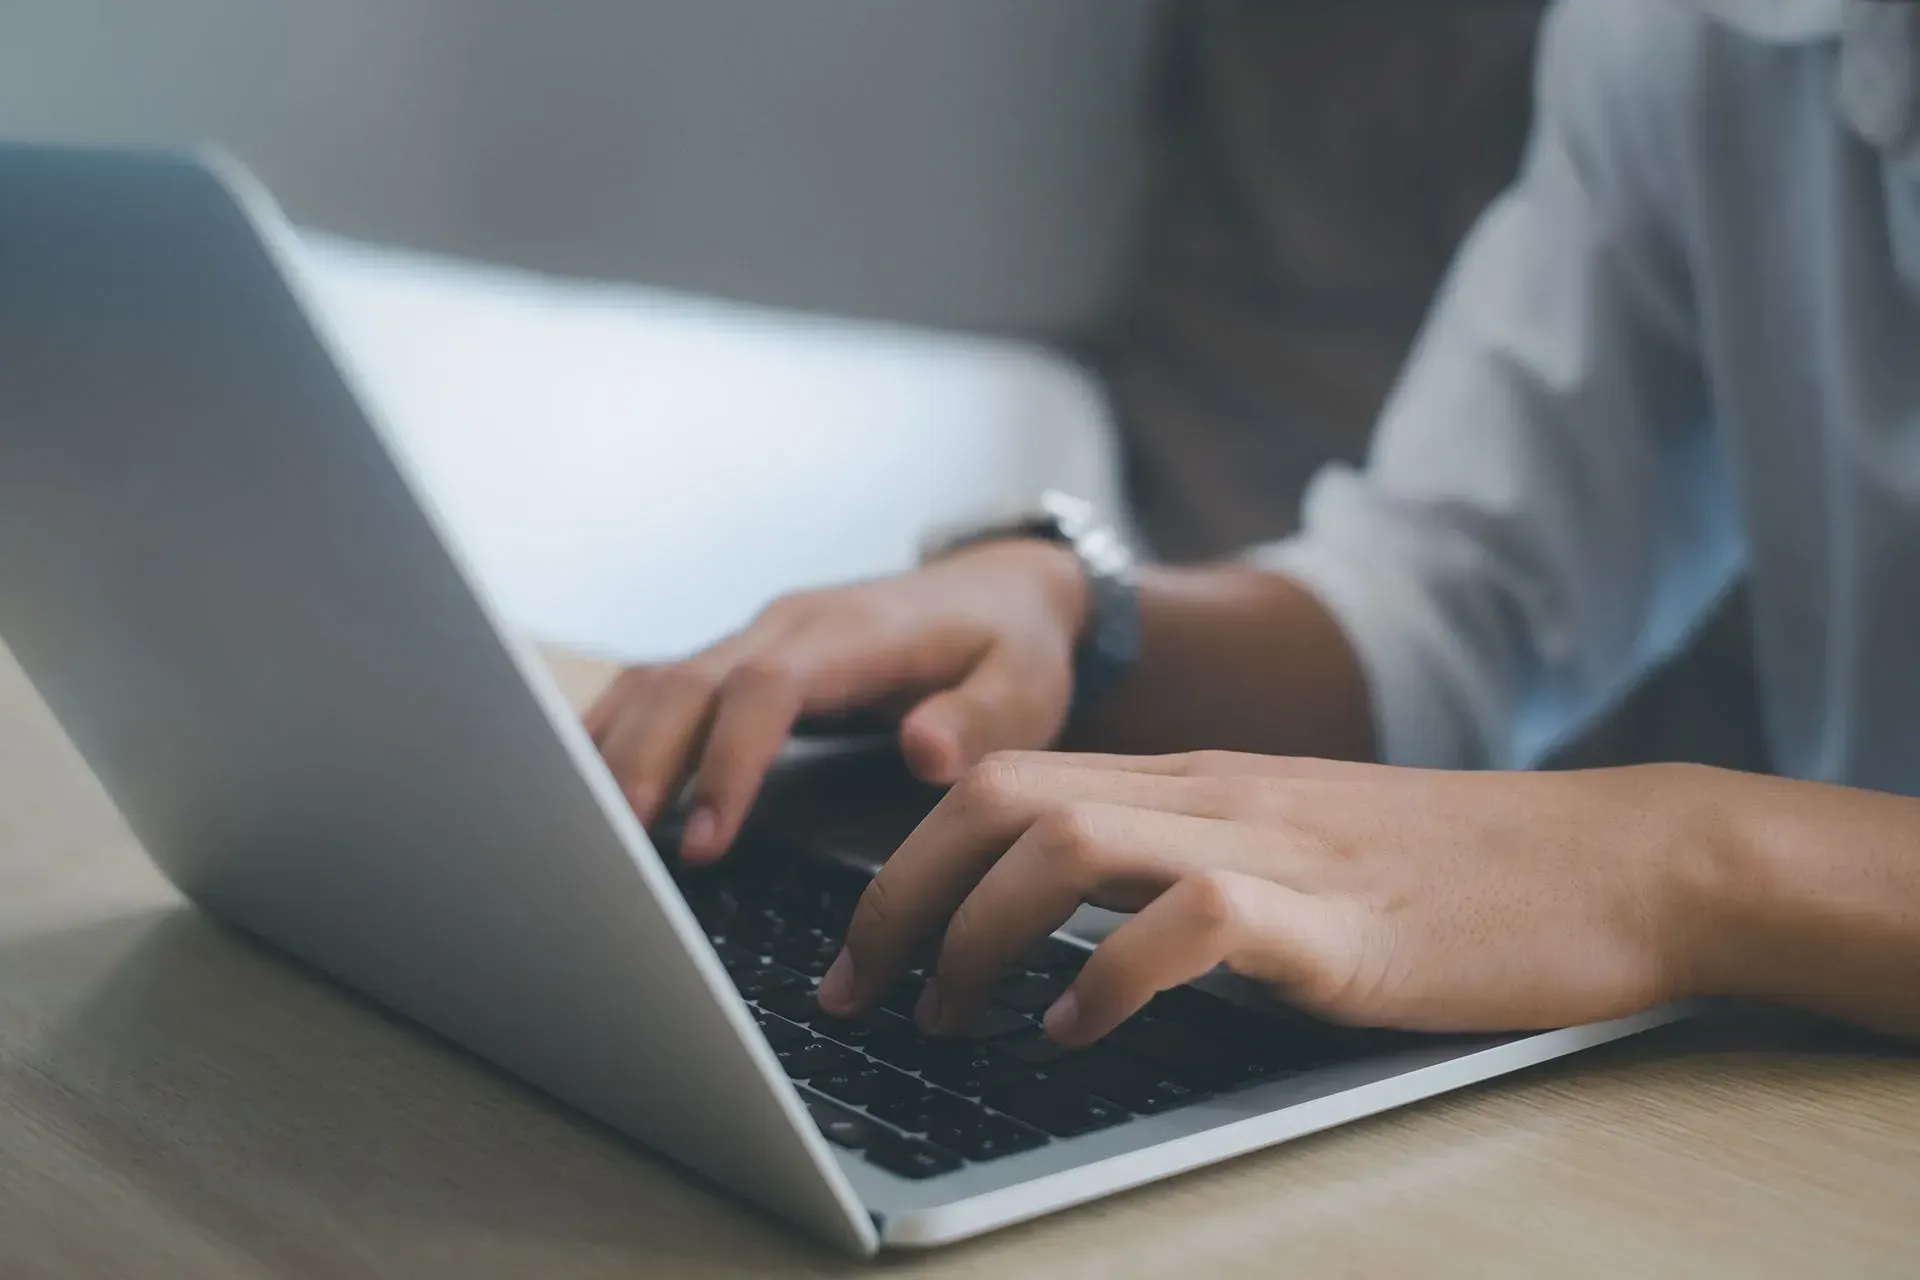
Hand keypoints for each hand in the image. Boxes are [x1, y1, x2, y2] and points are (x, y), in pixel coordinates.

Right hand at [584, 541, 1087, 863]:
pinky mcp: (737, 658)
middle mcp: (788, 626)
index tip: (707, 836)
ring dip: (614, 751)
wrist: (999, 591)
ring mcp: (754, 637)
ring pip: (657, 682)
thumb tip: (923, 751)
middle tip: (618, 847)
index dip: (729, 759)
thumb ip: (979, 719)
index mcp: (853, 632)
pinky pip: (656, 687)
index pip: (767, 686)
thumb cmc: (1010, 647)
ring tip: (582, 831)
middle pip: (688, 683)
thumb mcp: (1025, 686)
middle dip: (646, 763)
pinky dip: (612, 731)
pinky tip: (580, 785)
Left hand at [818, 751, 1728, 1043]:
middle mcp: (1214, 795)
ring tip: (947, 1018)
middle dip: (899, 897)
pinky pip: (1189, 919)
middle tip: (857, 993)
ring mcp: (1273, 847)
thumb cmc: (1450, 877)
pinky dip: (1106, 976)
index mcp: (1195, 782)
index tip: (858, 952)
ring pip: (1067, 839)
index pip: (1004, 782)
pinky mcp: (1337, 920)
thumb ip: (1182, 868)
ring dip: (975, 933)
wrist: (1612, 863)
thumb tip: (1059, 935)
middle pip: (1001, 800)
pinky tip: (1071, 1033)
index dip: (904, 864)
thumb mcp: (1285, 853)